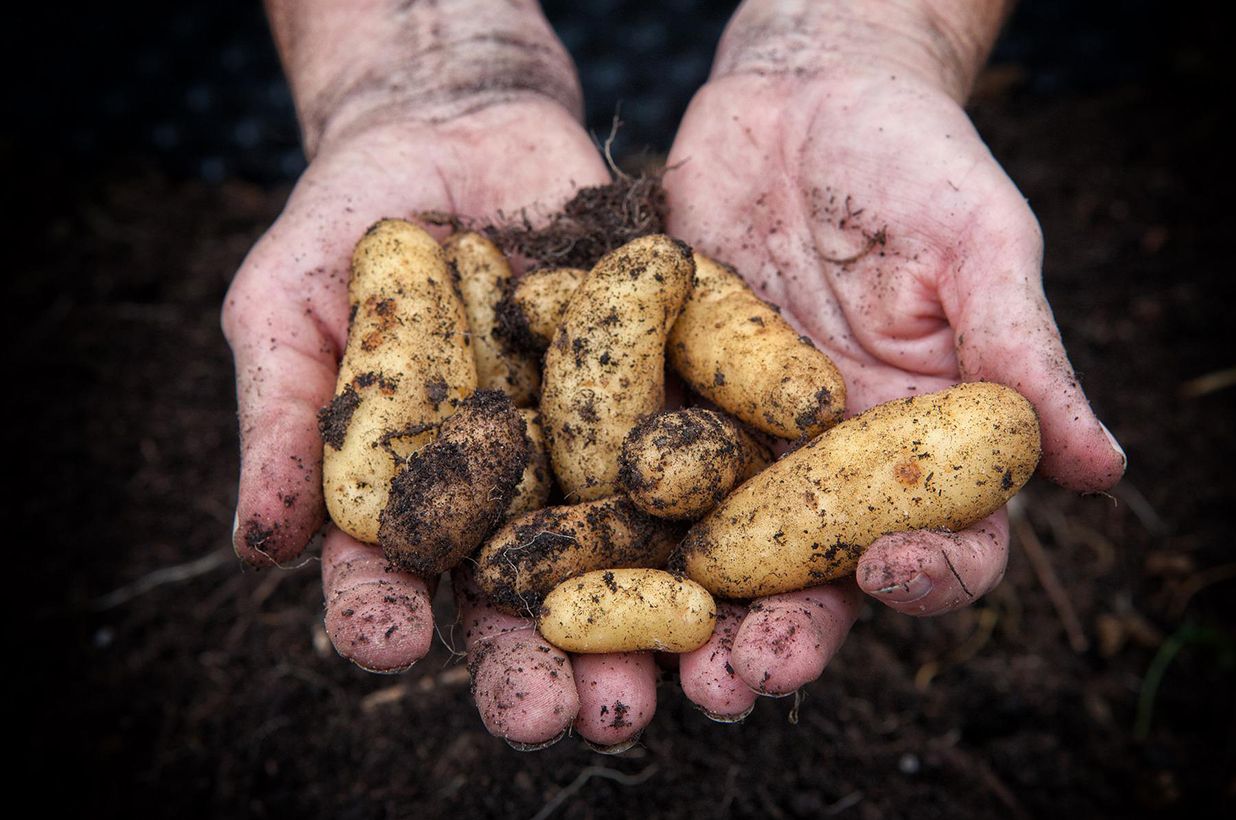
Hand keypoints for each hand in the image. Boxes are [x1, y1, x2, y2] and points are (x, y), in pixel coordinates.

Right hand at [224, 0, 657, 748]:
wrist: (456, 129)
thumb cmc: (348, 226)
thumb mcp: (288, 304)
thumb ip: (278, 417)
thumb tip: (256, 546)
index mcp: (412, 494)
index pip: (391, 576)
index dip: (384, 613)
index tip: (386, 644)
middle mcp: (509, 494)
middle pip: (519, 599)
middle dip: (537, 663)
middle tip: (558, 716)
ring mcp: (592, 451)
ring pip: (622, 555)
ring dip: (644, 628)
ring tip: (665, 684)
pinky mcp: (665, 395)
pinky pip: (697, 452)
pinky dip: (721, 506)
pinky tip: (746, 563)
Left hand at [666, 4, 1125, 715]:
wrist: (801, 93)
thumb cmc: (915, 158)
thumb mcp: (980, 242)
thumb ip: (1024, 352)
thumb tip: (1104, 470)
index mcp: (924, 443)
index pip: (945, 539)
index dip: (926, 573)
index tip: (890, 575)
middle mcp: (831, 466)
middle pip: (815, 577)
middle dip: (779, 635)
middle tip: (737, 685)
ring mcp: (740, 444)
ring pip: (713, 552)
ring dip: (680, 617)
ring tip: (646, 671)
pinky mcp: (661, 406)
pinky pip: (629, 472)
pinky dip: (600, 523)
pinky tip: (561, 560)